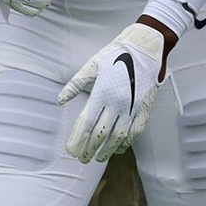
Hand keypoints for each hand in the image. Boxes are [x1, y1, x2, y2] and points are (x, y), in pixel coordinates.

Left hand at [58, 23, 167, 162]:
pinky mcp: (144, 107)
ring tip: (97, 158)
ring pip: (119, 136)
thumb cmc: (115, 54)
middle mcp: (118, 103)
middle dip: (90, 148)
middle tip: (81, 158)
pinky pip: (135, 130)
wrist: (145, 47)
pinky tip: (118, 148)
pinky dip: (126, 142)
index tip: (71, 150)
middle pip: (101, 133)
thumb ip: (74, 85)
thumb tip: (60, 100)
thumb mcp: (91, 65)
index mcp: (102, 93)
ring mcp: (132, 107)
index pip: (87, 123)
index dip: (78, 139)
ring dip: (107, 149)